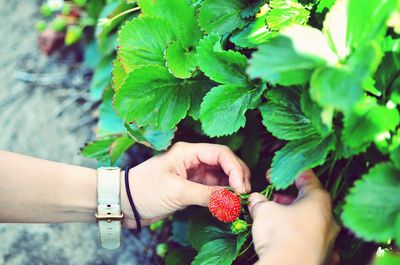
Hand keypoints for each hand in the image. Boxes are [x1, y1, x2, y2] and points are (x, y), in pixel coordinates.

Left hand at [121, 142, 250, 227]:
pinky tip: (228, 205)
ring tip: (239, 202)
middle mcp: (193, 160)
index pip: (221, 154)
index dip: (235, 169)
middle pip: (225, 163)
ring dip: (232, 188)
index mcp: (188, 152)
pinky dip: (222, 196)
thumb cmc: (145, 190)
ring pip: (221, 177)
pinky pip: (213, 189)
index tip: (241, 188)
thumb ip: (207, 195)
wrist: (124, 203)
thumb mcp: (177, 191)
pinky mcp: (191, 187)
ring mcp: (193, 174)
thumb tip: (233, 200)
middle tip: (244, 195)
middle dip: (238, 177)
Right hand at [249, 170, 339, 264]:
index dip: (285, 173)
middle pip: (308, 199)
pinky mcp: (325, 256)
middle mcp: (329, 218)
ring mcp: (329, 239)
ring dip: (293, 216)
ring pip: (310, 220)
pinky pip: (312, 239)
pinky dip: (300, 235)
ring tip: (274, 218)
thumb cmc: (280, 236)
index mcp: (319, 200)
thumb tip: (255, 198)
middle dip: (287, 197)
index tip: (271, 175)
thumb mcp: (264, 211)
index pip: (306, 177)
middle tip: (271, 198)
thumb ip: (260, 201)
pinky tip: (288, 237)